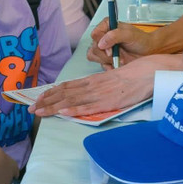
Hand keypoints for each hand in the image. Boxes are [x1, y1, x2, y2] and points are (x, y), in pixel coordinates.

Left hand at [29, 55, 177, 116]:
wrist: (151, 71)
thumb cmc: (136, 74)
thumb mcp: (114, 79)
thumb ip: (101, 86)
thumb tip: (89, 95)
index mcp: (95, 80)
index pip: (68, 86)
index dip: (52, 92)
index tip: (39, 98)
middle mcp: (94, 85)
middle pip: (65, 93)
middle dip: (46, 100)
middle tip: (31, 108)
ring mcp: (101, 93)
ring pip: (72, 99)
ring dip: (54, 106)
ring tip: (39, 111)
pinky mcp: (110, 101)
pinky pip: (89, 106)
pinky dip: (74, 109)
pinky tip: (62, 112)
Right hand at [86, 18, 155, 66]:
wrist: (148, 52)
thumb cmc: (141, 40)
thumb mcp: (130, 35)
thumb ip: (115, 35)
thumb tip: (101, 43)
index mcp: (107, 25)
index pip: (95, 34)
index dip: (101, 43)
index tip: (111, 50)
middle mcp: (104, 35)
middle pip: (94, 47)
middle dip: (106, 55)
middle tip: (119, 56)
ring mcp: (104, 47)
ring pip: (94, 56)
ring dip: (107, 61)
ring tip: (119, 60)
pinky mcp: (106, 58)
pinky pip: (100, 64)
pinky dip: (108, 66)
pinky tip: (117, 65)